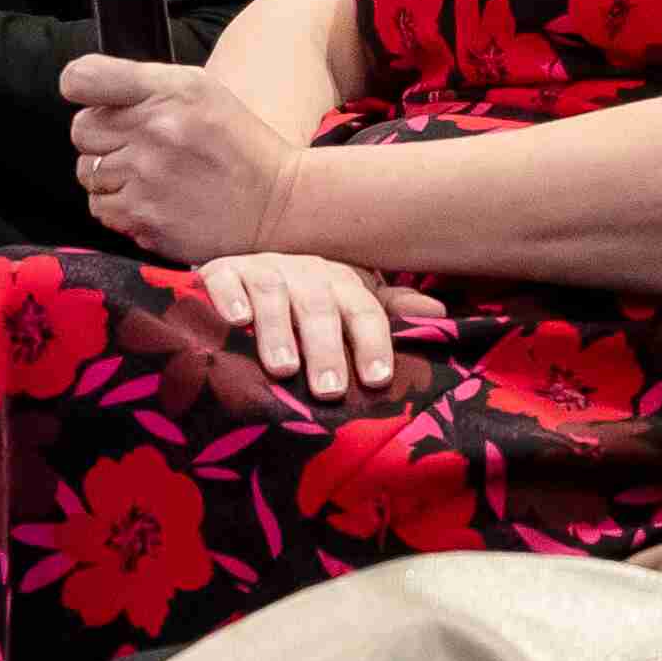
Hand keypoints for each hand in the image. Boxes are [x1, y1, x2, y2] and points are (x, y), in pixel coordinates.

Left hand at [61, 51, 302, 262]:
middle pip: (80, 130)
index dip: (80, 89)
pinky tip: (153, 201)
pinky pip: (102, 209)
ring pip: (87, 173)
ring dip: (110, 177)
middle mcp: (155, 131)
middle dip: (101, 138)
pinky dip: (120, 208)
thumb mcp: (200, 89)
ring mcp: (148, 179)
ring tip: (149, 177)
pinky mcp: (145, 220)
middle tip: (136, 145)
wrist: (276, 205)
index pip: (83, 79)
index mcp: (169, 91)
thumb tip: (80, 88)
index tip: (95, 101)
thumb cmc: (235, 142)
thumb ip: (143, 84)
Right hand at [194, 248, 415, 400]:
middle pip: (320, 308)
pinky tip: (236, 322)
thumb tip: (439, 314)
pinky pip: (224, 280)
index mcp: (340, 282)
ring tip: (283, 368)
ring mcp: (261, 270)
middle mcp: (304, 272)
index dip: (373, 342)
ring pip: (273, 294)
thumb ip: (387, 312)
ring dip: (279, 330)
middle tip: (329, 391)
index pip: (364, 310)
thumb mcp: (347, 304)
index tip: (377, 379)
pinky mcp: (221, 272)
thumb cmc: (305, 300)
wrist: (245, 271)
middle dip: (326, 349)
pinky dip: (229, 298)